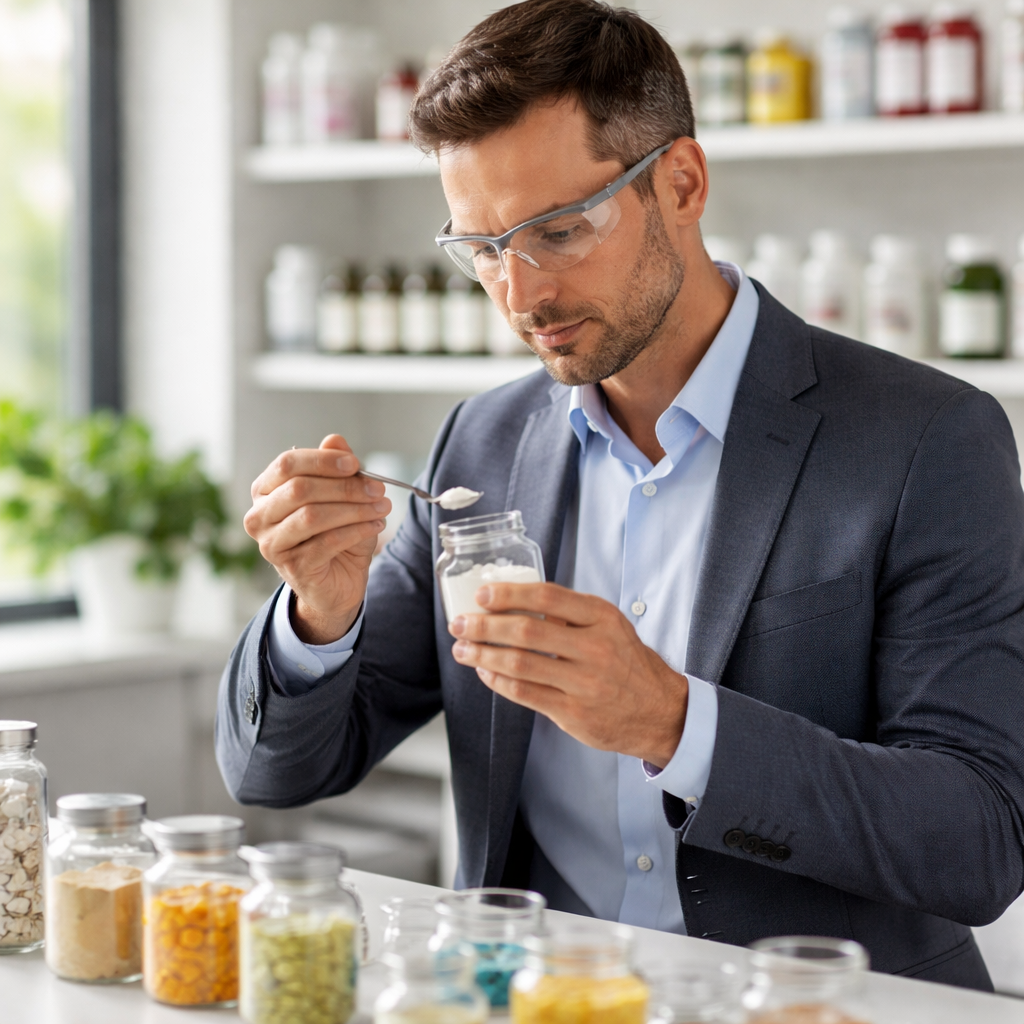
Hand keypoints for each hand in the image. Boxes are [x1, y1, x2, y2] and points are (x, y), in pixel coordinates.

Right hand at [244, 435, 390, 643]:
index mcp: (265, 491)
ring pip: (313, 516)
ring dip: (354, 509)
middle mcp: (259, 516)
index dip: (322, 461)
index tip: (355, 464)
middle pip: (300, 489)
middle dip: (345, 487)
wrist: (338, 582)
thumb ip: (335, 468)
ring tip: (381, 508)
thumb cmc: (335, 534)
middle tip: (378, 489)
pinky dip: (356, 530)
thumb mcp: (340, 496)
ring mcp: (272, 544)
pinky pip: (327, 542)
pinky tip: (376, 526)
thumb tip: (334, 440)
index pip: (287, 464)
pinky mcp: (292, 566)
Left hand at [448, 583, 687, 766]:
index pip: (548, 597)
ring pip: (519, 664)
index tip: (482, 594)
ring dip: (482, 655)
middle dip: (484, 625)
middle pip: (527, 631)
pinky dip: (497, 681)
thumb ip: (571, 613)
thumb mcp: (610, 625)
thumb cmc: (626, 662)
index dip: (509, 594)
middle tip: (460, 623)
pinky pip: (524, 694)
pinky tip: (484, 672)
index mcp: (602, 618)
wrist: (659, 710)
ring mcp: (584, 683)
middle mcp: (594, 648)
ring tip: (463, 649)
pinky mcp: (573, 712)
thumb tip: (515, 600)